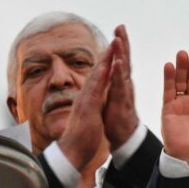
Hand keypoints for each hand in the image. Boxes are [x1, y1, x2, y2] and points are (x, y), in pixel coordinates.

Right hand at [57, 43, 113, 169]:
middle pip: (98, 70)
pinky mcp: (88, 107)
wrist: (72, 151)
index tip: (114, 47)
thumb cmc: (81, 137)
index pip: (99, 76)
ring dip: (105, 58)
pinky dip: (101, 75)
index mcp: (89, 98)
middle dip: (107, 52)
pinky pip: (96, 88)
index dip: (107, 61)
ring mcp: (86, 100)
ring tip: (114, 42)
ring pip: (97, 74)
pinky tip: (107, 65)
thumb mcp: (88, 117)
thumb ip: (90, 107)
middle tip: (116, 35)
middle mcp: (86, 95)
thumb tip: (92, 102)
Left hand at [102, 26, 138, 151]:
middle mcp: (124, 83)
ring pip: (123, 69)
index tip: (117, 29)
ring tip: (119, 38)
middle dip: (122, 42)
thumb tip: (107, 72)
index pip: (119, 59)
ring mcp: (124, 91)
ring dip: (121, 53)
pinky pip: (120, 85)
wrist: (123, 137)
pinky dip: (119, 73)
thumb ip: (110, 83)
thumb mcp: (111, 96)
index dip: (118, 45)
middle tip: (120, 26)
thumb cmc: (117, 117)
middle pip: (123, 59)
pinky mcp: (122, 101)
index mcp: (119, 81)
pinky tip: (118, 62)